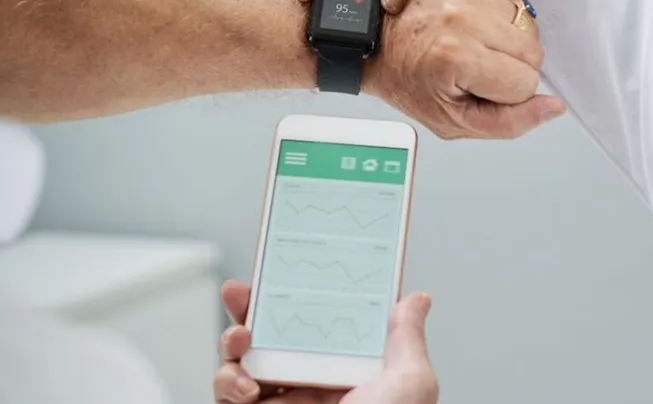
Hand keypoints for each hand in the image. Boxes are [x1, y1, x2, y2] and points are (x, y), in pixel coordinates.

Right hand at [213, 280, 437, 403]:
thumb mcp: (411, 382)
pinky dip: (226, 384)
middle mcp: (314, 384)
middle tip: (240, 292)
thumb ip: (407, 338)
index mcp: (352, 369)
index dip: (300, 293)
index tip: (283, 268)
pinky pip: (228, 395)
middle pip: (274, 335)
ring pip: (242, 363)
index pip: (321, 321)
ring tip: (241, 343)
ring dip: (233, 345)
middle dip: (251, 309)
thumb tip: (417, 298)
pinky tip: (244, 386)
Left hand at [366, 0, 564, 138]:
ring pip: (530, 29)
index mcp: (456, 57)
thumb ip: (511, 122)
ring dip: (509, 44)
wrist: (379, 41)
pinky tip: (476, 28)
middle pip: (534, 54)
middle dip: (512, 69)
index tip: (474, 87)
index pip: (526, 84)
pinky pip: (518, 6)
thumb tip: (555, 107)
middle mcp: (463, 17)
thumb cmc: (412, 83)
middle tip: (474, 69)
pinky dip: (504, 21)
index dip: (506, 95)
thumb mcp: (454, 122)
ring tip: (474, 47)